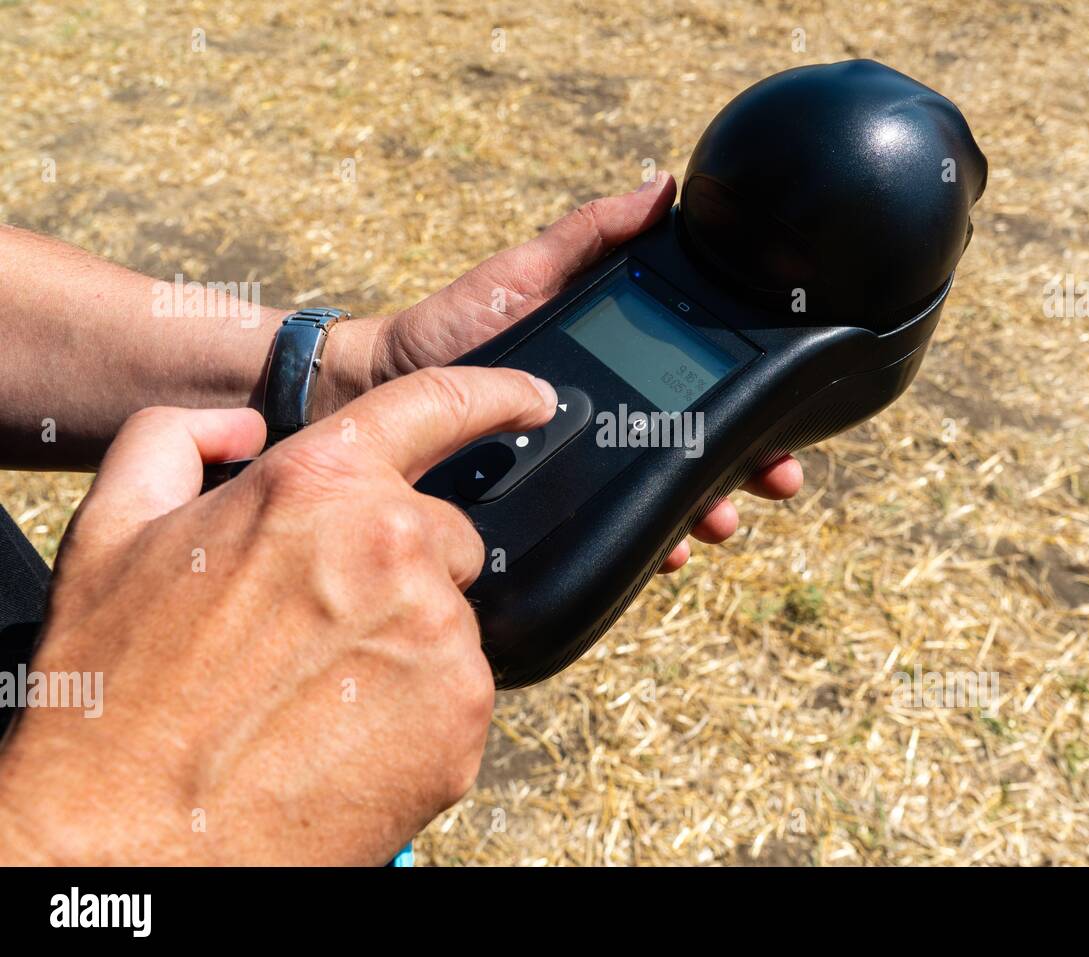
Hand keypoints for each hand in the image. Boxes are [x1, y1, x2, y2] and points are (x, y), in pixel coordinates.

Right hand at [0, 366, 557, 864]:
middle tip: (316, 625)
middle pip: (443, 535)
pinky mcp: (464, 713)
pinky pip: (460, 687)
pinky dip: (418, 706)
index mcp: (318, 486)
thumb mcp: (111, 531)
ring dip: (402, 640)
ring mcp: (439, 635)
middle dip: (396, 565)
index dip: (494, 394)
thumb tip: (244, 426)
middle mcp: (393, 547)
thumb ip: (178, 441)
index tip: (531, 400)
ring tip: (314, 691)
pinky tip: (346, 732)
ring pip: (449, 616)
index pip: (437, 405)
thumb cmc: (116, 693)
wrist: (130, 838)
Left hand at [322, 173, 802, 569]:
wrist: (379, 392)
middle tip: (771, 479)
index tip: (786, 424)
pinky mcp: (553, 511)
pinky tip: (663, 550)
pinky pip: (612, 534)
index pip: (702, 392)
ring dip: (704, 513)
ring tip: (714, 522)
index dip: (753, 410)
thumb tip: (662, 187)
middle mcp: (614, 424)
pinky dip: (647, 544)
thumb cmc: (451, 329)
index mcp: (621, 370)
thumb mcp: (524, 273)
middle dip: (746, 471)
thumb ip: (590, 234)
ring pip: (666, 500)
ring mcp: (587, 472)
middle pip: (702, 452)